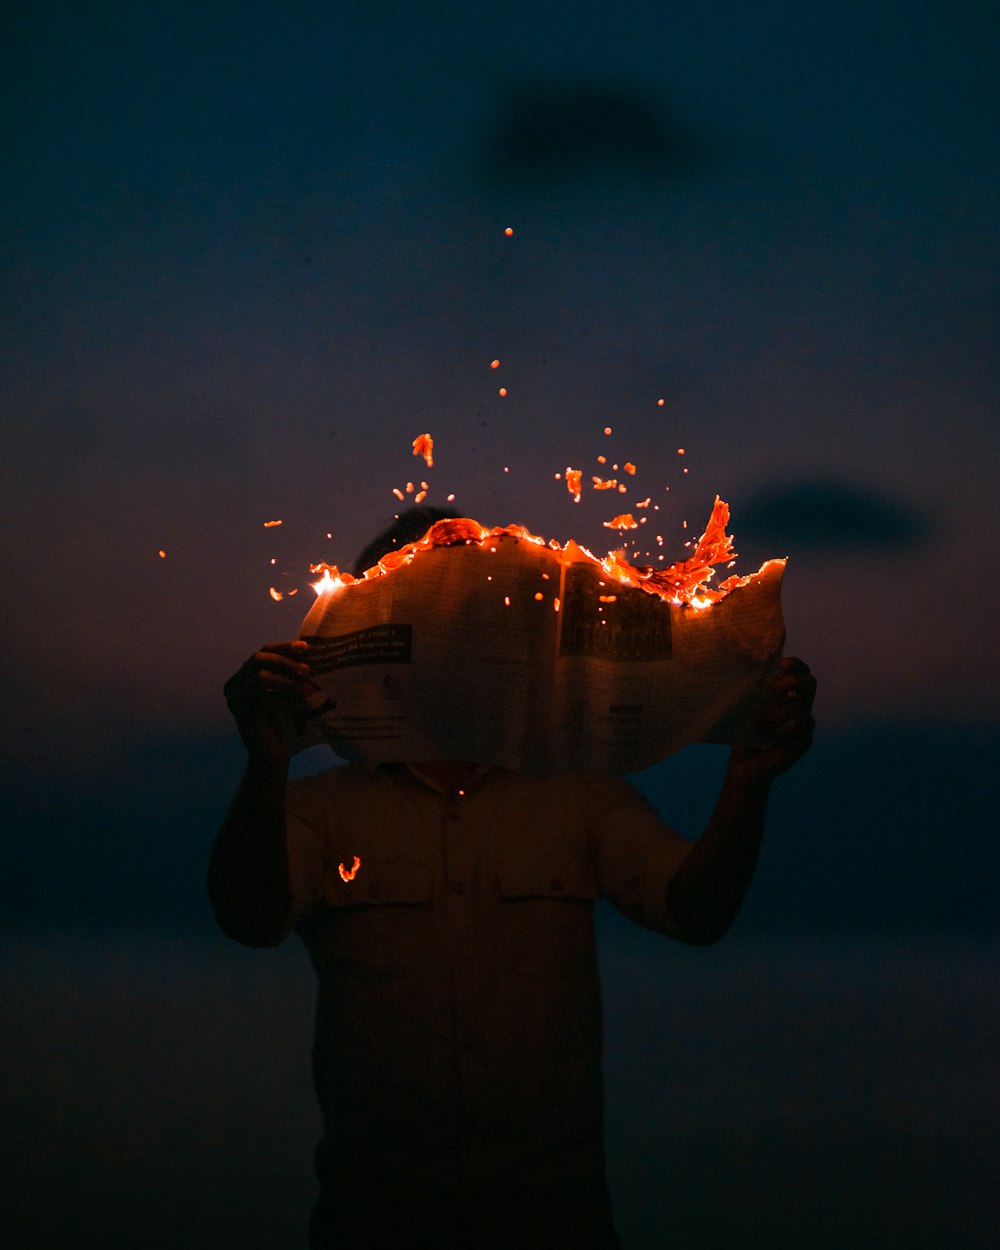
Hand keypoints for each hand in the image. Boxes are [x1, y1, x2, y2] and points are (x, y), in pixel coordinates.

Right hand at [223, 640, 316, 759]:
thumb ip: (292, 673)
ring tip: (309, 690)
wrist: (272, 754)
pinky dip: (286, 700)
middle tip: (307, 670)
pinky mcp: (240, 712)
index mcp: (245, 674)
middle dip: (284, 662)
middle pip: (257, 659)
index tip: (304, 647)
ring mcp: (235, 697)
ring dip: (288, 682)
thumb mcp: (288, 692)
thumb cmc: (283, 722)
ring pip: (260, 677)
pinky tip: (302, 706)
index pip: (264, 651)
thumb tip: (311, 649)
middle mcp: (235, 683)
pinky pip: (264, 698)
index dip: (284, 647)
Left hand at [729, 657, 816, 781]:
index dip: (795, 665)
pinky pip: (806, 728)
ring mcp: (802, 723)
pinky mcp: (803, 741)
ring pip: (804, 706)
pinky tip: (777, 733)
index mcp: (785, 693)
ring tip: (764, 720)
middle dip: (794, 680)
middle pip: (810, 683)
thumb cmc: (743, 731)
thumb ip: (752, 688)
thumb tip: (748, 666)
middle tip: (774, 688)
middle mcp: (797, 705)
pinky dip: (792, 727)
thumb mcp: (746, 706)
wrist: (744, 763)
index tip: (782, 663)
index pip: (799, 671)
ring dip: (783, 709)